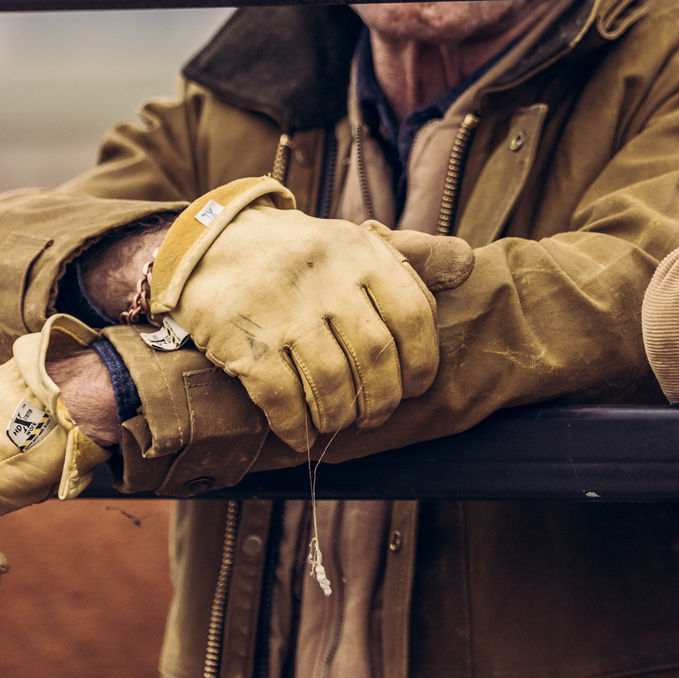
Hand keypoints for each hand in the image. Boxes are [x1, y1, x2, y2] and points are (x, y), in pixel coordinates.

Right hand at [150, 178, 438, 452]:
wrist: (211, 245)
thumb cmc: (301, 254)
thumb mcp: (356, 242)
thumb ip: (413, 256)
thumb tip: (467, 266)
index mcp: (362, 254)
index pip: (413, 315)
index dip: (422, 362)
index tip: (416, 387)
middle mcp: (326, 278)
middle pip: (374, 355)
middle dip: (382, 398)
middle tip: (376, 415)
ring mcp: (282, 310)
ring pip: (331, 380)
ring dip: (340, 416)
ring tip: (339, 424)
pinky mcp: (242, 340)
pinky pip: (280, 396)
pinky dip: (295, 424)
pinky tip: (301, 435)